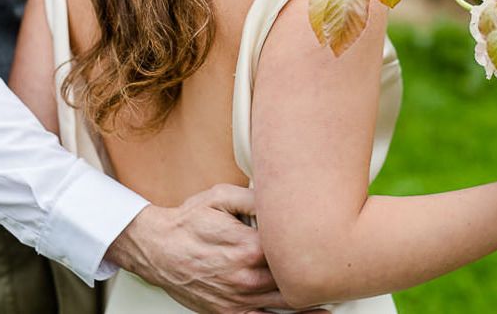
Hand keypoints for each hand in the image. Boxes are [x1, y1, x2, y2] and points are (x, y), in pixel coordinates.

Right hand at [106, 184, 328, 313]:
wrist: (156, 248)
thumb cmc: (188, 220)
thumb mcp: (221, 196)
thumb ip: (256, 197)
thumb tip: (284, 194)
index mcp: (248, 247)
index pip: (293, 250)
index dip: (314, 246)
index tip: (331, 241)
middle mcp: (245, 277)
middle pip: (293, 280)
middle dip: (316, 274)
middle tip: (340, 268)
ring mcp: (236, 299)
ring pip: (283, 305)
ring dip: (309, 302)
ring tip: (335, 299)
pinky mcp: (226, 313)